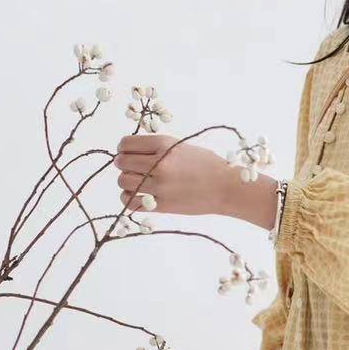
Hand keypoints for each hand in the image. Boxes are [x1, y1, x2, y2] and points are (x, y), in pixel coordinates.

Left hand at [114, 134, 233, 217]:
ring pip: (123, 182)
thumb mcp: (182, 146)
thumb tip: (131, 152)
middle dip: (123, 165)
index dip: (123, 149)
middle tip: (132, 169)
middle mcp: (159, 164)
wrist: (226, 188)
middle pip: (121, 163)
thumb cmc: (208, 165)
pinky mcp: (162, 205)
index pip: (126, 144)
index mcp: (163, 144)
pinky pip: (131, 202)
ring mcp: (159, 186)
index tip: (128, 153)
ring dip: (126, 182)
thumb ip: (157, 148)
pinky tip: (138, 196)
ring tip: (137, 183)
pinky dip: (129, 198)